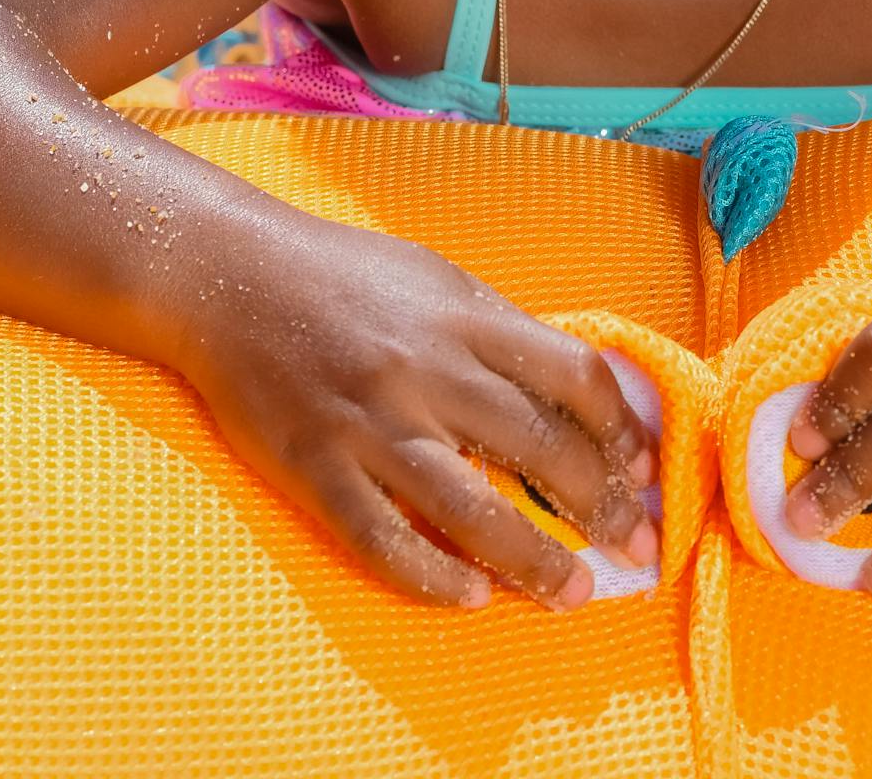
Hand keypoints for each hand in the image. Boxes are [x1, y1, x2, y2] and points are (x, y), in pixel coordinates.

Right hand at [160, 199, 658, 609]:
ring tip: (572, 592)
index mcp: (464, 319)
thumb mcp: (436, 281)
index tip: (644, 468)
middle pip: (538, 447)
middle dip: (600, 504)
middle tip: (635, 544)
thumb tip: (570, 395)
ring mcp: (369, 424)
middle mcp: (426, 372)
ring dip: (532, 558)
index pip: (573, 378)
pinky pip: (382, 537)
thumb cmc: (341, 275)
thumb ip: (498, 335)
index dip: (621, 430)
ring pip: (470, 507)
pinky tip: (471, 596)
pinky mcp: (315, 466)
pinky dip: (431, 574)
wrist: (228, 274)